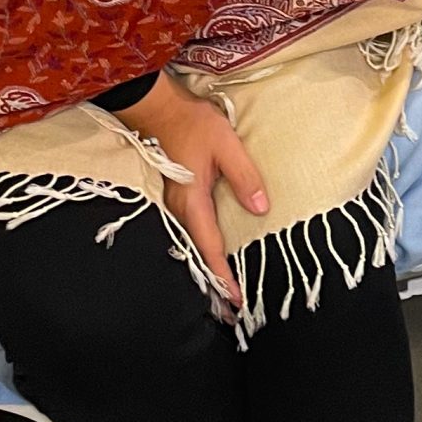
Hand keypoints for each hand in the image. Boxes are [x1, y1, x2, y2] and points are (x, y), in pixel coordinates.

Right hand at [122, 71, 267, 306]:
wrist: (160, 108)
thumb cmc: (194, 124)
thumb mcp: (227, 146)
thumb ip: (244, 177)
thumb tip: (262, 208)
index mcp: (192, 203)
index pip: (211, 248)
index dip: (224, 276)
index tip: (237, 302)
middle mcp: (180, 211)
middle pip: (199, 255)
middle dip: (215, 284)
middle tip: (231, 313)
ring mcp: (176, 205)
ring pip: (195, 246)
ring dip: (209, 269)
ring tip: (225, 293)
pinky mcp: (178, 197)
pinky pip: (193, 232)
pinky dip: (204, 251)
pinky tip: (213, 256)